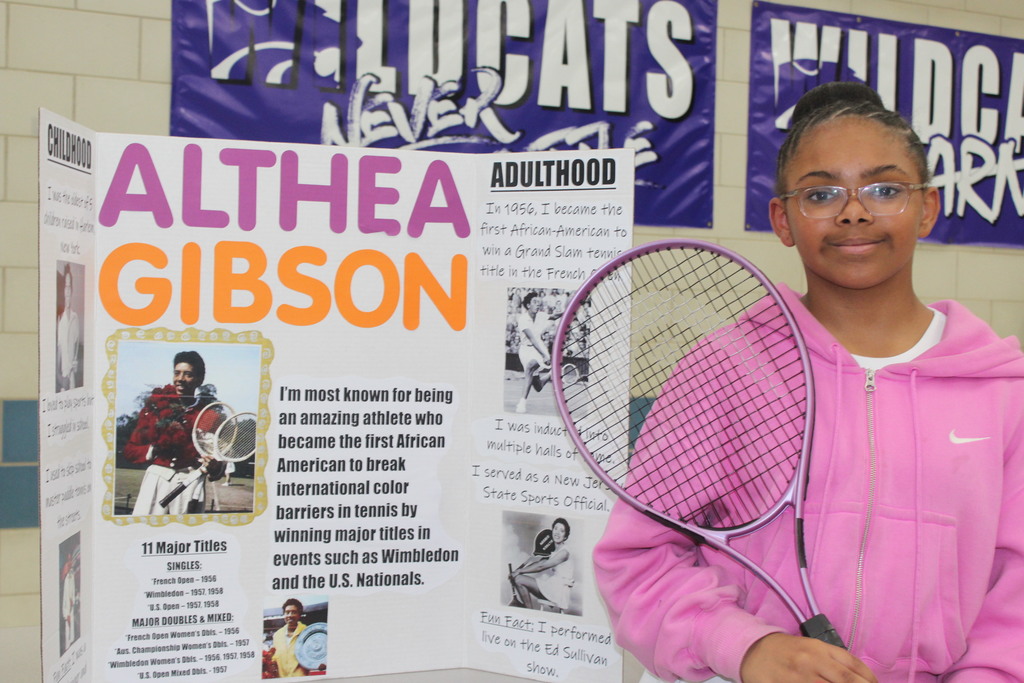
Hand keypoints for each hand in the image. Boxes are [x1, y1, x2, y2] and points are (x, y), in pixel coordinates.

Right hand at [740, 633, 876, 682]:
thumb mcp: (812, 647)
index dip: (869, 681)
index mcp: (820, 649)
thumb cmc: (788, 650)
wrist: (753, 650)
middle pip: (845, 681)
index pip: (853, 666)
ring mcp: (797, 677)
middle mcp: (810, 662)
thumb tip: (865, 679)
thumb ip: (837, 659)